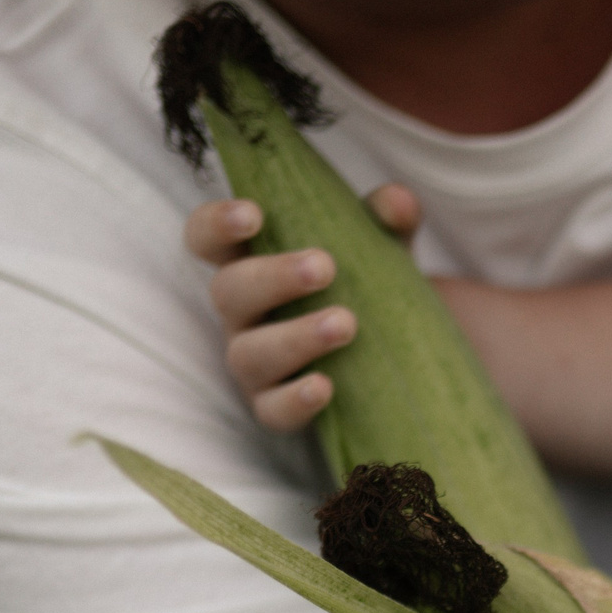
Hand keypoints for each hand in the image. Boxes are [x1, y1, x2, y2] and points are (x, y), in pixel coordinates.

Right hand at [182, 181, 422, 432]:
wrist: (405, 361)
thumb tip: (397, 201)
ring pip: (249, 353)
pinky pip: (274, 411)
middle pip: (229, 292)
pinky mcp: (277, 410)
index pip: (207, 239)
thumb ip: (389, 221)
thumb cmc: (371, 291)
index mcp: (253, 264)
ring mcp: (256, 366)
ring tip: (347, 323)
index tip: (253, 213)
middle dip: (273, 277)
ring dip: (295, 337)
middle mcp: (243, 315)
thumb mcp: (384, 250)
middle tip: (324, 266)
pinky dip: (296, 400)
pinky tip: (326, 386)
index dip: (217, 224)